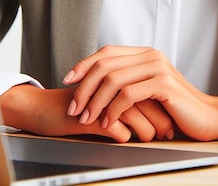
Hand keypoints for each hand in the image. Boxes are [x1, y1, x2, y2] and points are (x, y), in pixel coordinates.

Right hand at [0, 84, 172, 142]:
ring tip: (152, 140)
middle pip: (147, 101)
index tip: (170, 125)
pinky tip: (125, 139)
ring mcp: (102, 99)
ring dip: (146, 131)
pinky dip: (124, 136)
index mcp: (119, 78)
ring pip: (136, 115)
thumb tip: (155, 121)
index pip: (150, 91)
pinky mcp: (91, 115)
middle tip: (166, 135)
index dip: (162, 109)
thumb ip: (128, 104)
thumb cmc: (78, 107)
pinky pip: (116, 128)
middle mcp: (113, 84)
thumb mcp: (106, 103)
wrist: (46, 110)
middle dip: (160, 121)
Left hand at [62, 45, 217, 140]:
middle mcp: (150, 55)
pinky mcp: (163, 83)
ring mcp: (157, 67)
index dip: (84, 64)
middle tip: (74, 107)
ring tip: (86, 119)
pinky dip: (113, 109)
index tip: (67, 81)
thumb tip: (96, 87)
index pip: (106, 52)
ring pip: (114, 79)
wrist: (208, 117)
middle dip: (84, 87)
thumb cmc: (177, 108)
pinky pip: (129, 94)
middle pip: (105, 64)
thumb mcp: (149, 91)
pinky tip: (108, 123)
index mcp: (145, 53)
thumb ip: (129, 83)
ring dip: (95, 101)